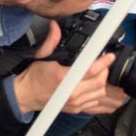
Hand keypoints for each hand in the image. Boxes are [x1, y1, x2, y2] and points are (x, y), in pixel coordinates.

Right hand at [13, 21, 127, 114]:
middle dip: (104, 70)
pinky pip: (95, 101)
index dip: (103, 62)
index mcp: (63, 77)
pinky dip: (96, 92)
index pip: (90, 70)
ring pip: (100, 92)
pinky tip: (90, 85)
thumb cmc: (33, 77)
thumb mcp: (41, 56)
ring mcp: (74, 102)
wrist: (26, 95)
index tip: (109, 56)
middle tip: (101, 63)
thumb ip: (51, 41)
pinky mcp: (76, 108)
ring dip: (101, 81)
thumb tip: (55, 27)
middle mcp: (70, 91)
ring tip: (97, 74)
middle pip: (99, 81)